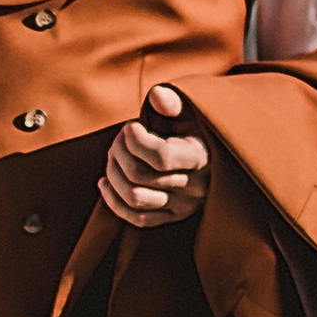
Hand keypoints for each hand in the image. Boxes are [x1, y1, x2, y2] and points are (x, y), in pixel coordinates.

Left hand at [100, 85, 209, 227]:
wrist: (212, 150)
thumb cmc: (196, 123)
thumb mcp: (191, 107)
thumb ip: (174, 100)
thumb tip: (157, 96)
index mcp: (202, 156)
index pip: (160, 157)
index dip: (135, 140)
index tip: (132, 125)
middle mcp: (196, 186)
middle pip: (140, 176)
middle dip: (119, 151)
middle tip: (119, 137)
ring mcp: (185, 206)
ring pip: (135, 198)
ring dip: (113, 174)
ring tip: (113, 155)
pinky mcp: (173, 217)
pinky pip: (138, 219)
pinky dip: (113, 201)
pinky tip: (104, 181)